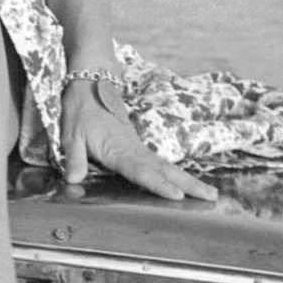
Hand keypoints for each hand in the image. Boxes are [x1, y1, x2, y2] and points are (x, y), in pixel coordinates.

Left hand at [60, 78, 216, 202]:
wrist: (91, 83)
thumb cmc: (80, 109)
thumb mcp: (70, 133)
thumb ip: (74, 158)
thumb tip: (73, 180)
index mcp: (118, 148)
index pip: (140, 170)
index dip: (158, 184)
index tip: (176, 195)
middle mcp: (133, 149)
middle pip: (164, 170)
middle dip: (188, 185)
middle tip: (211, 198)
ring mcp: (138, 147)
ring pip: (167, 167)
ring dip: (189, 181)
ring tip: (210, 194)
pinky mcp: (138, 146)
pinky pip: (160, 164)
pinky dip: (176, 175)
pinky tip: (186, 185)